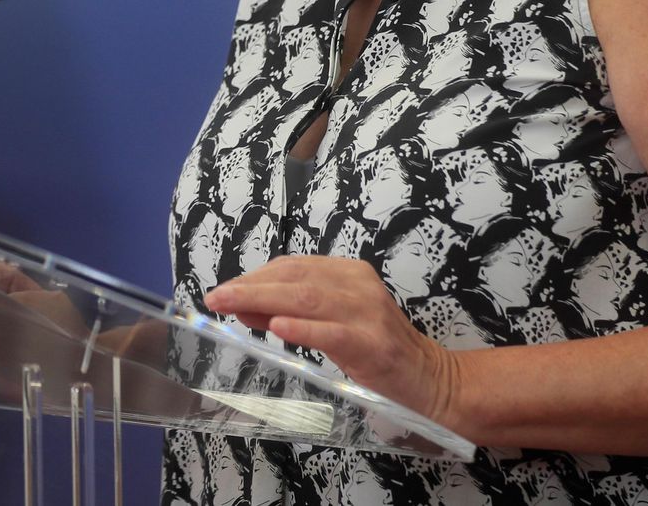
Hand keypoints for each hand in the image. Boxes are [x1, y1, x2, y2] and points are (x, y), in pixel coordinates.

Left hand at [204, 255, 461, 428]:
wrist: (432, 382)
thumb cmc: (377, 352)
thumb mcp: (332, 324)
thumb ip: (292, 311)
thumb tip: (241, 304)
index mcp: (349, 272)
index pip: (292, 266)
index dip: (254, 276)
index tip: (223, 291)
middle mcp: (358, 284)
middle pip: (295, 277)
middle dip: (250, 286)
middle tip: (215, 298)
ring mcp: (368, 313)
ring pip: (308, 298)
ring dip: (263, 300)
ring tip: (231, 307)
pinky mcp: (374, 344)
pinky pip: (333, 332)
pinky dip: (303, 329)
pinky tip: (276, 327)